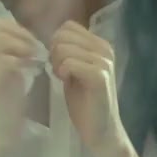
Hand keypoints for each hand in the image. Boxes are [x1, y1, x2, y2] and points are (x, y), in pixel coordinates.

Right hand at [0, 18, 44, 150]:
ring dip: (21, 45)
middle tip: (34, 49)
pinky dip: (22, 61)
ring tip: (33, 58)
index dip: (14, 27)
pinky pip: (5, 60)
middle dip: (20, 33)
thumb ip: (13, 56)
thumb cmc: (5, 108)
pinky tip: (32, 70)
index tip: (29, 42)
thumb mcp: (10, 75)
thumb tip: (26, 40)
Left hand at [50, 21, 127, 156]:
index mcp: (100, 44)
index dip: (56, 42)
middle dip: (54, 52)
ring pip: (64, 47)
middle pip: (63, 35)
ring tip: (63, 77)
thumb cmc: (84, 102)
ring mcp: (104, 61)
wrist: (100, 130)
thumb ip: (67, 52)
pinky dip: (61, 71)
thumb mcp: (74, 70)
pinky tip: (65, 82)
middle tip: (59, 71)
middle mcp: (105, 49)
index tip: (58, 61)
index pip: (68, 26)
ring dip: (56, 63)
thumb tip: (52, 38)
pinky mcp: (99, 76)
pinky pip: (68, 62)